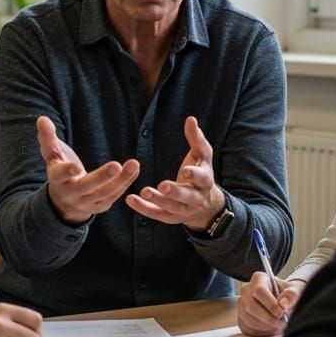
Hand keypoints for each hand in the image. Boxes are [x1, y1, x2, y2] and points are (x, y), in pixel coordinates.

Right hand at [37, 116, 139, 225]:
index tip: (76, 168)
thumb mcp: (52, 156)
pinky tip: (134, 169)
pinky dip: (125, 183)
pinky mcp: (100, 206)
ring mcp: (86, 202)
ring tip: (134, 164)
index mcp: (57, 180)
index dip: (67, 172)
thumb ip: (48, 138)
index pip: (60, 176)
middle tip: (116, 165)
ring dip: (121, 180)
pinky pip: (113, 196)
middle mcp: (71, 193)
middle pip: (87, 186)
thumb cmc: (60, 172)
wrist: (65, 202)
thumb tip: (42, 119)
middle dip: (102, 177)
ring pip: (105, 192)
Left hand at [125, 116, 224, 230]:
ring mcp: (183, 210)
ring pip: (170, 207)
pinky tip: (130, 199)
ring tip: (143, 191)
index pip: (202, 178)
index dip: (194, 175)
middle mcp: (196, 198)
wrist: (204, 205)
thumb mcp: (202, 156)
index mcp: (205, 181)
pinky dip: (143, 208)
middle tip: (162, 185)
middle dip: (175, 191)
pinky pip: (156, 214)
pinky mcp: (170, 217)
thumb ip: (196, 139)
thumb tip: (190, 119)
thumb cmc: (200, 173)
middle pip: (186, 196)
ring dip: (157, 200)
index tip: (186, 171)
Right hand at [238, 274, 304, 336]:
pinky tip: (271, 328)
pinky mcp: (241, 317)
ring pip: (249, 318)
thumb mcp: (295, 291)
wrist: (284, 302)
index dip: (270, 304)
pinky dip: (261, 331)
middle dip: (268, 318)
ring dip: (265, 326)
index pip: (259, 291)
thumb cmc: (288, 294)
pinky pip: (247, 327)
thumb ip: (292, 295)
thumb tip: (283, 303)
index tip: (281, 313)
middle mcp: (246, 290)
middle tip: (282, 323)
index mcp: (259, 279)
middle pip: (251, 306)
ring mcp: (241, 304)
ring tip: (279, 325)